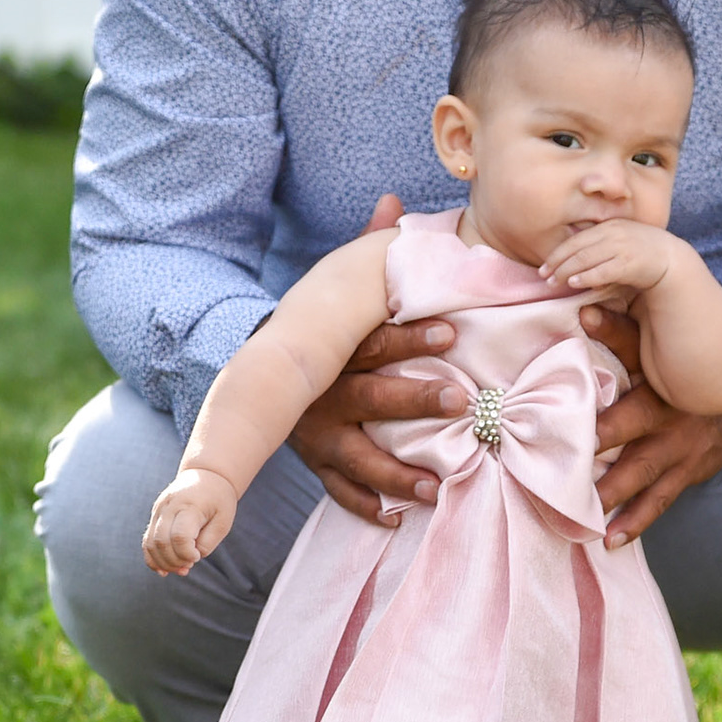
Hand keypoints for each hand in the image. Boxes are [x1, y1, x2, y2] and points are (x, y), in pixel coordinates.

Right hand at [144, 469, 238, 575]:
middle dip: (174, 561)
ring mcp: (159, 509)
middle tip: (189, 566)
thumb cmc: (219, 500)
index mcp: (190, 505)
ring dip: (163, 563)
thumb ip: (207, 542)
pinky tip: (164, 570)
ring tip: (181, 569)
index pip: (180, 536)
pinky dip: (153, 558)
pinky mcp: (155, 514)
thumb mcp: (223, 521)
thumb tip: (189, 559)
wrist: (208, 474)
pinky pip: (147, 541)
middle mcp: (170, 506)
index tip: (197, 557)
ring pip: (150, 543)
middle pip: (162, 542)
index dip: (187, 554)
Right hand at [284, 194, 465, 523]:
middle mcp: (326, 393)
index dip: (414, 337)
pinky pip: (339, 492)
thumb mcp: (338, 292)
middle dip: (416, 402)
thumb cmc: (322, 330)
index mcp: (337, 348)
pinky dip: (365, 508)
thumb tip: (393, 200)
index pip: (377, 340)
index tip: (455, 334)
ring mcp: (319, 434)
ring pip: (358, 457)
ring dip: (397, 471)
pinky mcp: (316, 464)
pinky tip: (395, 520)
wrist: (258, 374)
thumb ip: (368, 252)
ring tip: (437, 484)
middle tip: (462, 403)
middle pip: (372, 398)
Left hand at [540, 218, 676, 294]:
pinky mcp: (630, 263)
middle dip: (558, 263)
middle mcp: (614, 233)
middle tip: (544, 277)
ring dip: (567, 270)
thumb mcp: (621, 242)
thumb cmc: (643, 253)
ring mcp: (622, 247)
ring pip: (586, 258)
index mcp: (610, 226)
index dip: (558, 253)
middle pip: (577, 248)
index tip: (545, 266)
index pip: (576, 239)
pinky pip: (603, 270)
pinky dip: (586, 276)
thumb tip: (576, 260)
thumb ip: (601, 246)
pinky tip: (575, 283)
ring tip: (554, 282)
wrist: (672, 259)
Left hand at [580, 306, 721, 546]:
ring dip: (609, 494)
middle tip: (563, 459)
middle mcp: (670, 412)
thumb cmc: (685, 371)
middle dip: (598, 442)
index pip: (631, 354)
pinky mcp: (685, 474)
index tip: (578, 357)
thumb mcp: (662, 349)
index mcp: (661, 373)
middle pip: (630, 425)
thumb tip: (583, 308)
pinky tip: (609, 541)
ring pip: (640, 473)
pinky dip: (634, 523)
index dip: (609, 346)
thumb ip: (621, 333)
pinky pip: (658, 502)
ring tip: (579, 516)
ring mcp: (680, 449)